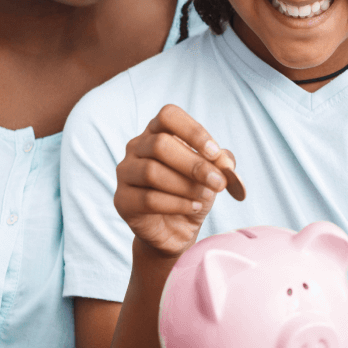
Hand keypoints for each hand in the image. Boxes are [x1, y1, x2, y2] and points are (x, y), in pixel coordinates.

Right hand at [114, 104, 237, 257]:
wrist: (174, 231)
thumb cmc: (191, 193)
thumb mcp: (212, 174)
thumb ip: (220, 163)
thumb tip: (224, 160)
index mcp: (156, 132)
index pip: (168, 116)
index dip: (192, 131)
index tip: (214, 153)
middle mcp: (136, 147)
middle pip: (160, 144)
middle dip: (194, 164)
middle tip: (217, 182)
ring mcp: (125, 173)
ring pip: (152, 172)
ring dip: (185, 186)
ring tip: (205, 196)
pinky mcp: (122, 200)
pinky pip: (148, 199)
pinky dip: (177, 204)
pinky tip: (192, 207)